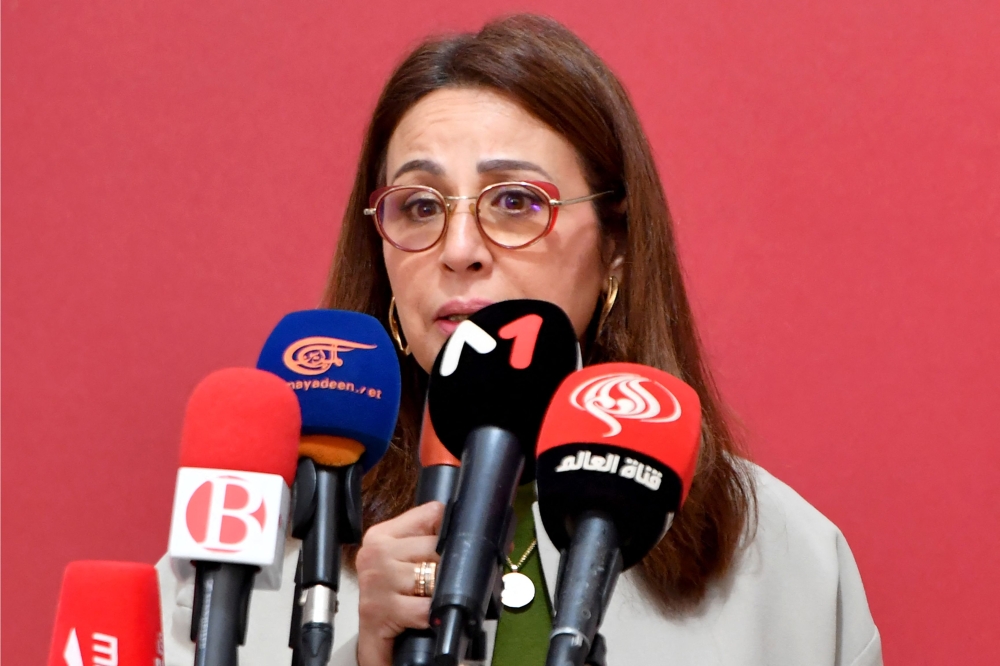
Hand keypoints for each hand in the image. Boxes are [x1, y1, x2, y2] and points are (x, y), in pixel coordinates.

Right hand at [355, 501, 443, 665]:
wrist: (374, 639)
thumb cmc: (393, 597)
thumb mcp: (404, 561)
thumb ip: (428, 539)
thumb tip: (471, 525)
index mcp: (381, 535)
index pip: (432, 514)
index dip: (450, 531)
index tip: (454, 546)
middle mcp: (375, 553)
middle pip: (436, 545)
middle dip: (448, 566)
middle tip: (444, 582)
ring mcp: (376, 581)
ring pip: (433, 575)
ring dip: (440, 592)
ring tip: (432, 599)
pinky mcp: (379, 610)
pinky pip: (424, 607)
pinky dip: (433, 615)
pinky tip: (427, 616)